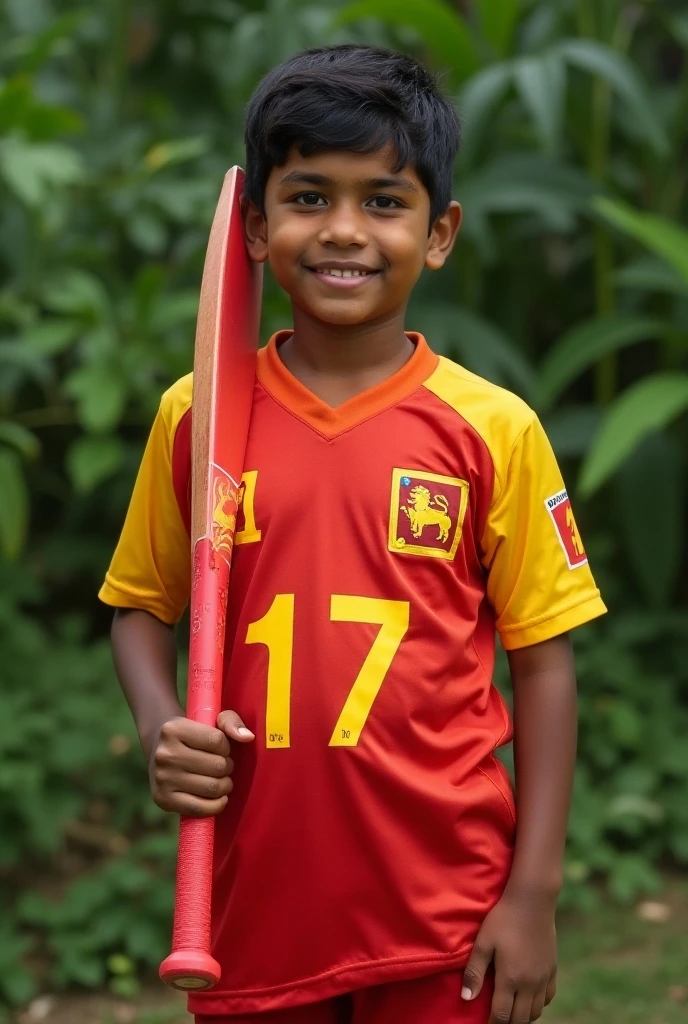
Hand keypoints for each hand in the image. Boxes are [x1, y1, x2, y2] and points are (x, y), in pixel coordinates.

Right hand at [148, 710, 254, 816]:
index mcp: (173, 730)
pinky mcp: (163, 800)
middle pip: (216, 766)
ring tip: (221, 780)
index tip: (221, 749)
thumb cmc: (191, 734)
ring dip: (225, 786)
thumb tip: (248, 736)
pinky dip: (217, 805)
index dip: (226, 747)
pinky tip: (219, 797)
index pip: (217, 740)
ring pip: (212, 788)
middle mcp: (164, 754)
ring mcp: (162, 779)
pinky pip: (200, 809)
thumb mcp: (209, 719)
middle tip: (224, 767)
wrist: (158, 749)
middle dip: (227, 767)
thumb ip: (231, 722)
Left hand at [461, 888, 556, 1022]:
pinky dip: (538, 1004)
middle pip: (520, 1018)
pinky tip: (529, 998)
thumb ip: (474, 972)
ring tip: (511, 1011)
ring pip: (536, 1012)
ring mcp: (543, 977)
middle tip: (496, 1018)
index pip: (501, 1015)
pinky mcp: (552, 969)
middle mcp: (530, 983)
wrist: (532, 901)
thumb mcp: (484, 942)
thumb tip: (466, 998)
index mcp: (510, 979)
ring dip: (523, 1016)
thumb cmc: (503, 919)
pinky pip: (548, 997)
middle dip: (507, 1023)